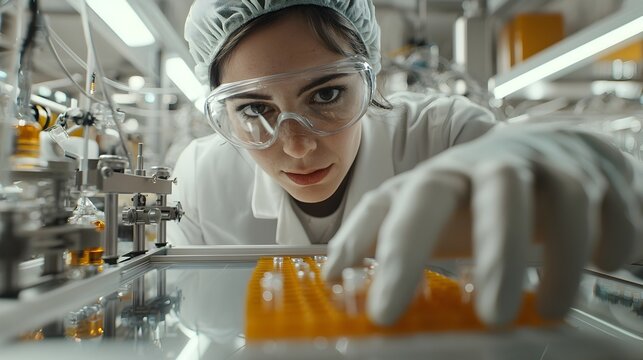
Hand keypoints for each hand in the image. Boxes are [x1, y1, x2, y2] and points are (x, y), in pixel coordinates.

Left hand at [323, 125, 641, 326]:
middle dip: (496, 252)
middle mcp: (492, 166)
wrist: (539, 150)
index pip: (408, 205)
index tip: (381, 313)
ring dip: (561, 255)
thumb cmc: (469, 192)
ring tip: (554, 309)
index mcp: (440, 176)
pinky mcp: (594, 175)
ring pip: (563, 197)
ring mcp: (547, 167)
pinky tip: (608, 264)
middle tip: (492, 317)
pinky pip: (611, 204)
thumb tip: (332, 274)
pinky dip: (613, 237)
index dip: (394, 252)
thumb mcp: (421, 209)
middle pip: (493, 193)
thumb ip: (379, 236)